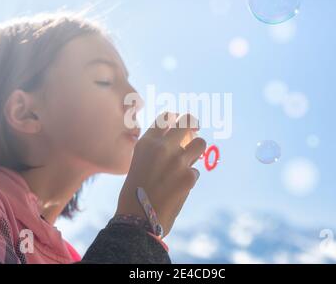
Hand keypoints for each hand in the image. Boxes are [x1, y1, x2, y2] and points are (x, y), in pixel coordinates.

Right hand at [115, 112, 205, 237]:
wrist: (137, 218)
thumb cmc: (135, 191)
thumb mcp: (139, 162)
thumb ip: (156, 150)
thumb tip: (179, 142)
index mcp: (147, 143)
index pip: (165, 118)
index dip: (174, 118)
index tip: (178, 121)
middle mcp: (163, 147)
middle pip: (187, 121)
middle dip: (193, 123)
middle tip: (195, 128)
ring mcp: (178, 161)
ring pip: (200, 143)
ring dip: (197, 149)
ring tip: (190, 159)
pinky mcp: (189, 177)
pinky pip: (196, 171)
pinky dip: (190, 178)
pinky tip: (178, 188)